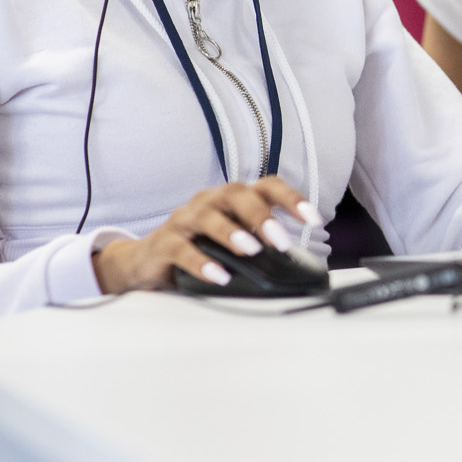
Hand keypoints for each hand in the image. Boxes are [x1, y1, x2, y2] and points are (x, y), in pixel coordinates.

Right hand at [91, 176, 317, 293]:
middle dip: (262, 216)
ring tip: (251, 251)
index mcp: (232, 199)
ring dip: (232, 232)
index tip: (313, 219)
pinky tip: (218, 275)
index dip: (291, 199)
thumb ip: (260, 244)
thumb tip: (297, 262)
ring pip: (209, 216)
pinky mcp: (164, 242)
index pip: (266, 187)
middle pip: (237, 195)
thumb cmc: (200, 247)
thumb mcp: (234, 242)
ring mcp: (185, 219)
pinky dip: (201, 262)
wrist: (147, 261)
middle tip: (282, 241)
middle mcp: (209, 202)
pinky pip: (182, 248)